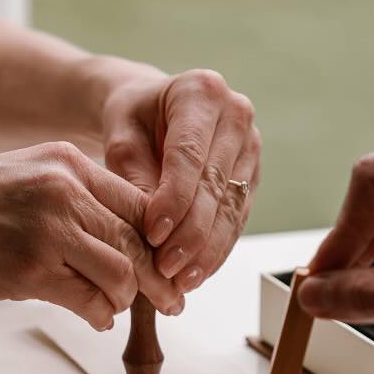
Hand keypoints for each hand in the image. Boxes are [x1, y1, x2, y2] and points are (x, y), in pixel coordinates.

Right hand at [0, 142, 182, 329]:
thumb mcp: (20, 176)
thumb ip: (67, 197)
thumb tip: (111, 237)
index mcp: (65, 161)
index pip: (138, 201)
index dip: (160, 238)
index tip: (167, 262)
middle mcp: (64, 189)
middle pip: (139, 238)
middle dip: (159, 277)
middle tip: (172, 300)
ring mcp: (48, 229)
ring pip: (122, 272)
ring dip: (126, 299)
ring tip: (114, 309)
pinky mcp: (29, 270)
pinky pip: (89, 300)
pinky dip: (99, 315)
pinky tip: (93, 319)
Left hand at [100, 69, 261, 296]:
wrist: (152, 110)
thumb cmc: (132, 119)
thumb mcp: (121, 137)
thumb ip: (134, 176)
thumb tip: (151, 229)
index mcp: (201, 92)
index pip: (190, 154)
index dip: (174, 198)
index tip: (153, 234)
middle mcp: (236, 115)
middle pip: (216, 183)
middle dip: (191, 232)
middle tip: (165, 268)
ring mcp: (251, 146)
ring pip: (232, 206)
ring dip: (207, 249)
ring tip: (181, 281)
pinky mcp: (253, 175)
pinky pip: (237, 218)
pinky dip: (216, 249)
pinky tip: (197, 273)